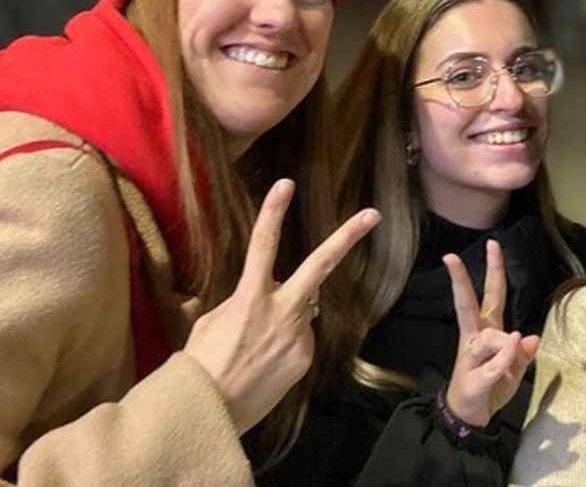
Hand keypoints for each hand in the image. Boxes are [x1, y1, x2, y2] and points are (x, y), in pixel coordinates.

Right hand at [183, 178, 379, 434]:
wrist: (207, 413)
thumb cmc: (200, 364)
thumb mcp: (212, 322)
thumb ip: (243, 301)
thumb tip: (264, 296)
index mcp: (250, 297)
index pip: (263, 246)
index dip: (273, 213)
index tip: (286, 184)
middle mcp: (281, 312)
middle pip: (319, 266)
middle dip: (347, 237)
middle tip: (373, 214)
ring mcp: (298, 335)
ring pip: (302, 310)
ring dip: (286, 316)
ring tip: (254, 348)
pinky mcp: (305, 358)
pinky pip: (299, 339)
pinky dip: (285, 344)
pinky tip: (264, 364)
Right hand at [443, 239, 539, 426]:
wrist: (471, 415)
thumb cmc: (492, 386)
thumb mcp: (515, 368)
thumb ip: (522, 352)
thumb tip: (529, 338)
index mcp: (487, 330)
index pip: (491, 294)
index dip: (493, 270)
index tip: (491, 244)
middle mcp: (475, 337)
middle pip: (470, 303)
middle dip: (462, 279)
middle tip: (450, 256)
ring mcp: (470, 355)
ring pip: (490, 337)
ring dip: (505, 351)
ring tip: (503, 372)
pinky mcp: (474, 376)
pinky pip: (496, 363)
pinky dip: (505, 360)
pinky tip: (506, 361)